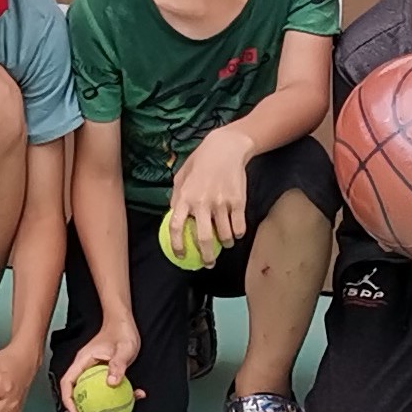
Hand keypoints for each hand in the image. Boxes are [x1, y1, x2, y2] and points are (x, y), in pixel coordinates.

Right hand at [61, 320, 137, 411]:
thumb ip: (117, 365)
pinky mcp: (105, 374)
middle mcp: (86, 369)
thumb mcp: (122, 348)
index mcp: (82, 362)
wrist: (125, 323)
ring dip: (99, 411)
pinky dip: (117, 399)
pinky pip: (107, 390)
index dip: (68, 401)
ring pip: (92, 396)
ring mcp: (95, 372)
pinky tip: (134, 400)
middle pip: (78, 395)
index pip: (68, 383)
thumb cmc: (121, 331)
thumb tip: (111, 383)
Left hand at [165, 131, 255, 258]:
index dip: (176, 245)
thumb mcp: (181, 176)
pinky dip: (238, 234)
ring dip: (225, 244)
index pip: (175, 226)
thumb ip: (176, 196)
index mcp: (185, 196)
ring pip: (224, 236)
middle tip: (208, 263)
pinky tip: (236, 231)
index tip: (180, 255)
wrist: (226, 148)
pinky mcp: (238, 202)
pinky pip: (239, 227)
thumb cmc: (200, 161)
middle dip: (206, 257)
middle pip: (203, 239)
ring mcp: (221, 203)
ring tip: (225, 242)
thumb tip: (172, 216)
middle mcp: (202, 202)